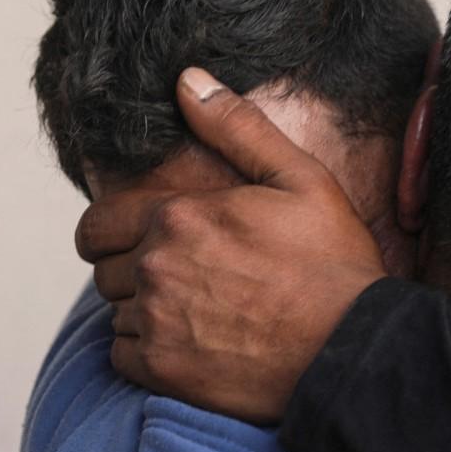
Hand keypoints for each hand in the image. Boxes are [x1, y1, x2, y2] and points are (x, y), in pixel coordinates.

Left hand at [76, 67, 384, 422]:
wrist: (354, 349)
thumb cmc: (333, 264)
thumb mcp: (300, 180)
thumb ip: (237, 128)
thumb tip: (186, 80)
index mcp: (178, 216)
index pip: (96, 225)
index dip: (113, 234)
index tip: (143, 243)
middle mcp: (156, 266)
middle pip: (105, 272)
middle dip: (134, 273)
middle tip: (186, 283)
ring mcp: (157, 320)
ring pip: (117, 314)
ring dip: (145, 315)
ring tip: (200, 316)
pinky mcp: (165, 370)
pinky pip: (123, 357)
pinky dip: (148, 354)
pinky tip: (193, 348)